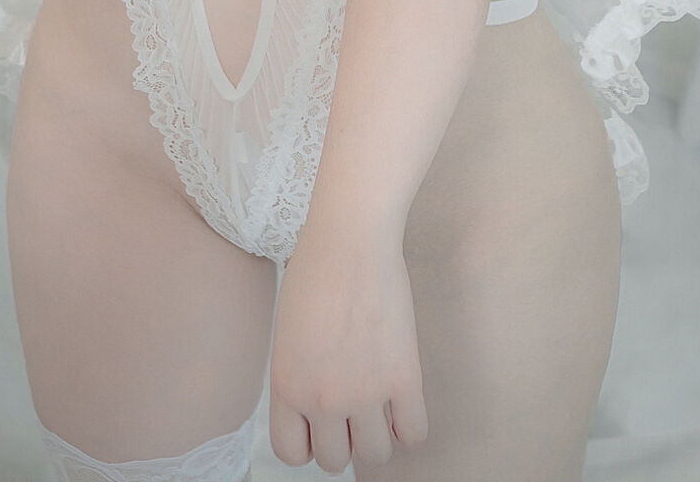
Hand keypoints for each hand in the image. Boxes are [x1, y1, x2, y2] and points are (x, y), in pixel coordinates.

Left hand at [269, 226, 428, 472]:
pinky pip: (413, 434)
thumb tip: (318, 410)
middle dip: (344, 439)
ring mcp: (364, 393)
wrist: (351, 239)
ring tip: (379, 403)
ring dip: (377, 435)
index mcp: (286, 386)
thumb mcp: (288, 334)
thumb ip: (298, 377)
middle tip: (352, 407)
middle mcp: (322, 398)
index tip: (320, 421)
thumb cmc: (315, 272)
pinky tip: (403, 400)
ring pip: (375, 456)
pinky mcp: (403, 378)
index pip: (292, 454)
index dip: (309, 441)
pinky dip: (409, 425)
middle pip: (335, 461)